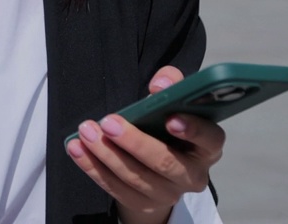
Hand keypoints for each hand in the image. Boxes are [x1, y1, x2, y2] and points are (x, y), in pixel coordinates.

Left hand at [66, 67, 225, 223]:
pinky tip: (77, 149)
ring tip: (86, 132)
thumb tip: (160, 84)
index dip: (193, 130)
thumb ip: (171, 85)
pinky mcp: (142, 203)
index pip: (210, 139)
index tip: (169, 118)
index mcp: (207, 146)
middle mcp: (193, 174)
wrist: (157, 165)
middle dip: (135, 142)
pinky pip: (115, 188)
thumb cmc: (166, 126)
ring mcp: (168, 194)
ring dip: (107, 154)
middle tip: (109, 122)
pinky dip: (93, 167)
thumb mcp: (172, 102)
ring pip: (136, 177)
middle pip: (166, 163)